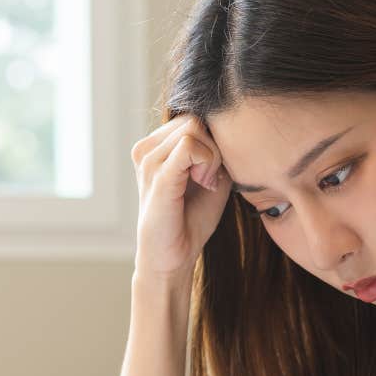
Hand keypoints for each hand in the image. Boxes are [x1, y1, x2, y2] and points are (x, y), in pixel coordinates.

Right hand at [130, 113, 232, 280]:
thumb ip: (216, 153)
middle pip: (194, 120)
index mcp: (155, 147)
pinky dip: (207, 163)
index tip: (212, 173)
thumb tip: (228, 130)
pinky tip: (205, 184)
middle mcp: (146, 149)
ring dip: (212, 157)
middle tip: (210, 179)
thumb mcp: (211, 179)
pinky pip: (189, 146)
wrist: (174, 256)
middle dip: (214, 147)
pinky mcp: (157, 175)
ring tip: (205, 183)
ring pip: (194, 129)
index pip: (193, 119)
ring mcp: (148, 160)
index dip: (212, 142)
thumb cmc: (191, 220)